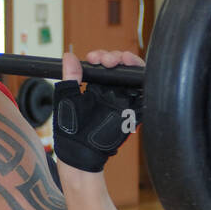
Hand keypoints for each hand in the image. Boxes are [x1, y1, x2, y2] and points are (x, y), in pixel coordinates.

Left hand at [53, 50, 144, 172]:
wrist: (81, 153)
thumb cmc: (70, 130)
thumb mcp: (67, 99)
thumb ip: (70, 77)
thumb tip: (68, 56)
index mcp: (93, 86)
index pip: (102, 64)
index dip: (100, 56)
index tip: (94, 58)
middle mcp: (109, 91)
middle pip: (119, 65)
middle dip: (114, 56)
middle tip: (107, 60)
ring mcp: (122, 99)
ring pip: (132, 74)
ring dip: (129, 62)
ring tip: (123, 60)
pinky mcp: (132, 110)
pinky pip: (142, 92)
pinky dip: (142, 78)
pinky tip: (135, 72)